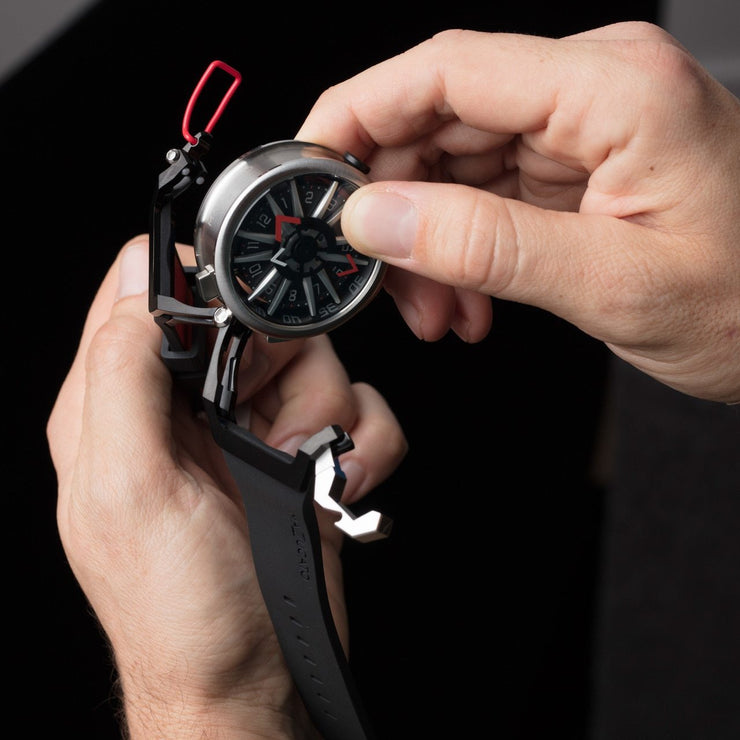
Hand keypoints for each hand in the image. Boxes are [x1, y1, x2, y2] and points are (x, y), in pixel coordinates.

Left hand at [46, 236, 406, 737]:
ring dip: (326, 416)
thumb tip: (142, 281)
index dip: (201, 286)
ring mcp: (254, 428)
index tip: (240, 327)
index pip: (149, 289)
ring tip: (300, 471)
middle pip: (253, 318)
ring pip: (318, 360)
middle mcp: (190, 407)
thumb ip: (123, 376)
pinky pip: (362, 406)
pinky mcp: (308, 452)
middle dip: (282, 365)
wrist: (259, 680)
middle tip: (271, 424)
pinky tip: (334, 488)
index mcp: (123, 403)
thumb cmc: (183, 609)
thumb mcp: (127, 490)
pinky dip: (363, 444)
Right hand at [297, 22, 739, 402]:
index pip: (442, 71)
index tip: (308, 170)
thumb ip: (487, 245)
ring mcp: (584, 131)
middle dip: (393, 206)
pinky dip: (461, 250)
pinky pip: (488, 197)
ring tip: (438, 309)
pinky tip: (469, 300)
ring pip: (455, 167)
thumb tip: (378, 218)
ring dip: (427, 240)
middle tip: (380, 277)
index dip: (357, 115)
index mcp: (611, 89)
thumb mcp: (614, 284)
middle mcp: (593, 92)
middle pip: (439, 120)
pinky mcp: (578, 171)